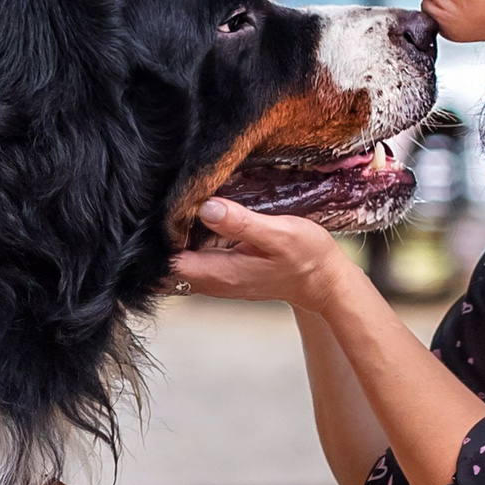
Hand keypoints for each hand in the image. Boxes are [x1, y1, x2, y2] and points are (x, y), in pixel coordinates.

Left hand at [170, 199, 352, 313]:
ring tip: (181, 206)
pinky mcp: (226, 271)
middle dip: (163, 238)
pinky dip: (190, 241)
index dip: (160, 239)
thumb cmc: (306, 257)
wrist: (324, 281)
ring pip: (180, 262)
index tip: (165, 209)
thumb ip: (240, 223)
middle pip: (168, 266)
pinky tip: (198, 218)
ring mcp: (219, 278)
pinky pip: (196, 259)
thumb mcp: (278, 234)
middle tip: (169, 203)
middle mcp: (214, 280)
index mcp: (221, 273)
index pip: (170, 264)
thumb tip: (205, 207)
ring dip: (176, 238)